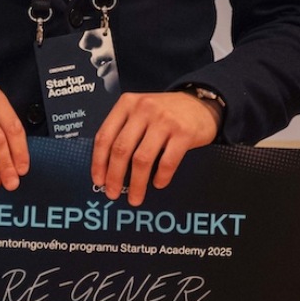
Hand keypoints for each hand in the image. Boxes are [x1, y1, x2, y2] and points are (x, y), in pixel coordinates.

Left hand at [90, 92, 220, 206]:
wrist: (201, 104)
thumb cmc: (166, 113)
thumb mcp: (140, 111)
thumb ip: (124, 130)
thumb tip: (106, 167)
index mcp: (127, 103)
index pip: (105, 136)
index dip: (98, 162)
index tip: (98, 180)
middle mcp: (144, 109)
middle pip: (121, 149)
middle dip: (114, 176)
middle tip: (112, 193)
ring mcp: (165, 120)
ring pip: (142, 159)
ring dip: (136, 183)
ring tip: (135, 197)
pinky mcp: (184, 133)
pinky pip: (167, 162)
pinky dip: (160, 177)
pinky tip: (158, 184)